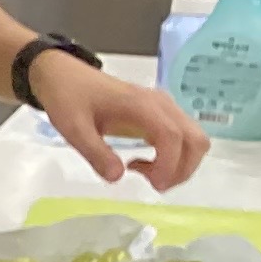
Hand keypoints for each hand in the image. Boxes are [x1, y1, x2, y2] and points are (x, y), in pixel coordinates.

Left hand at [39, 56, 211, 191]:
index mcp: (142, 106)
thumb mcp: (73, 129)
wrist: (65, 76)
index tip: (152, 185)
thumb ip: (95, 153)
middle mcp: (162, 105)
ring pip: (194, 140)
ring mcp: (165, 108)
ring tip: (145, 174)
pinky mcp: (161, 115)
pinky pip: (183, 139)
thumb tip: (117, 177)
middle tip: (151, 184)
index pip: (172, 136)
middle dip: (182, 169)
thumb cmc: (69, 99)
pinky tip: (143, 163)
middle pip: (195, 140)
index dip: (169, 165)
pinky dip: (174, 157)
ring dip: (180, 165)